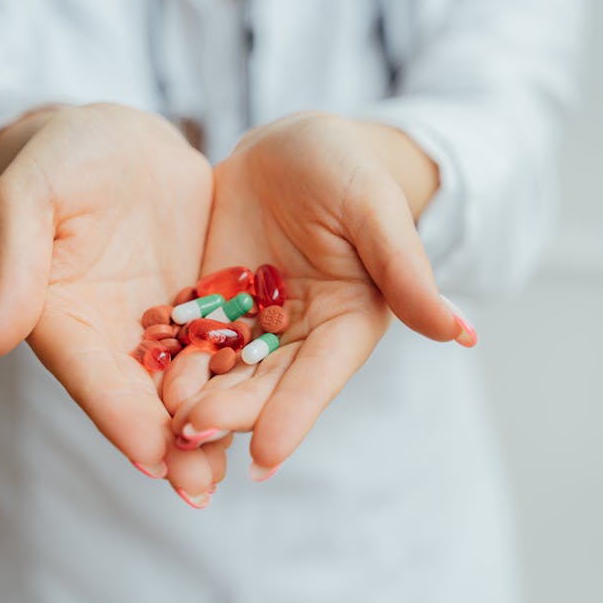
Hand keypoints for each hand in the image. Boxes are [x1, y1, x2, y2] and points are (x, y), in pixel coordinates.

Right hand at [0, 103, 224, 499]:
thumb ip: (14, 271)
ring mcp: (158, 322)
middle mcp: (111, 334)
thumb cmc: (58, 157)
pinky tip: (269, 404)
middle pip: (140, 397)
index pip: (91, 378)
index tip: (152, 460)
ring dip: (209, 424)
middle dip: (170, 443)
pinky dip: (241, 374)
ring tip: (237, 467)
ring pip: (186, 382)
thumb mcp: (30, 199)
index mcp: (63, 319)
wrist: (112, 135)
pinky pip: (224, 341)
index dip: (120, 419)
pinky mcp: (199, 301)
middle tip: (200, 489)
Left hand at [163, 113, 474, 478]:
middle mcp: (297, 335)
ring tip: (161, 419)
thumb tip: (462, 334)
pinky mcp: (212, 299)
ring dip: (193, 395)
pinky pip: (187, 332)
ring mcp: (250, 320)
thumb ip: (407, 271)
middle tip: (190, 434)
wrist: (296, 146)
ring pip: (220, 367)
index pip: (319, 377)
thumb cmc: (350, 170)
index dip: (295, 415)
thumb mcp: (376, 210)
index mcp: (346, 323)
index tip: (266, 456)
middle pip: (263, 383)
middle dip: (229, 411)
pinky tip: (140, 372)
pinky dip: (167, 354)